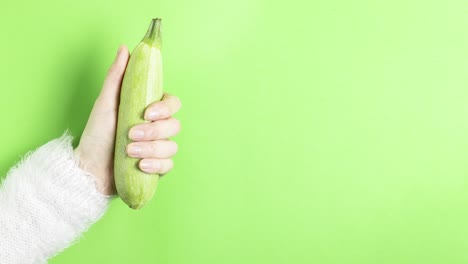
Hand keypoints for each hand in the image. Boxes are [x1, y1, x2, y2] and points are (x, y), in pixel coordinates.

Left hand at [73, 45, 180, 195]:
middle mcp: (157, 129)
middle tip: (131, 135)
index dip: (165, 108)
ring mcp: (158, 148)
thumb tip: (124, 48)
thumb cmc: (97, 135)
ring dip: (151, 149)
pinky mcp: (157, 167)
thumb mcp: (105, 104)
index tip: (147, 113)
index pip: (173, 103)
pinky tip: (140, 165)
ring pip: (171, 146)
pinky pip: (168, 165)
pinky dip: (156, 165)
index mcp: (149, 111)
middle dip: (154, 131)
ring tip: (129, 152)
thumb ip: (117, 77)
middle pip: (175, 125)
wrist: (89, 169)